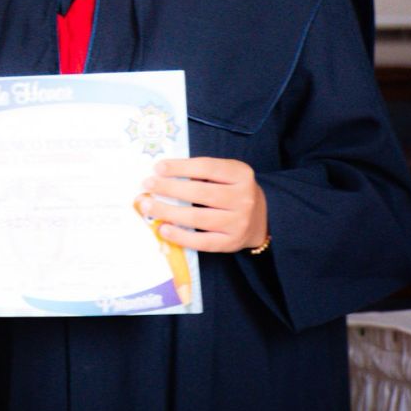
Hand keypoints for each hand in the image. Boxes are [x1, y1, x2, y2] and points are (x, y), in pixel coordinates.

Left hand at [138, 157, 266, 253]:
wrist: (264, 218)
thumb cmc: (234, 190)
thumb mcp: (227, 174)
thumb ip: (203, 172)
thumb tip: (164, 174)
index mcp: (241, 174)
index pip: (207, 168)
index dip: (180, 167)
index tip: (157, 168)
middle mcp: (243, 198)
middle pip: (200, 193)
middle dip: (169, 188)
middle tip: (147, 185)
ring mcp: (239, 222)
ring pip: (198, 218)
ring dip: (169, 211)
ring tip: (147, 206)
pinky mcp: (231, 243)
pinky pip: (203, 241)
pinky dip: (181, 236)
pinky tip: (163, 229)